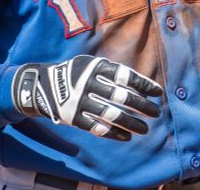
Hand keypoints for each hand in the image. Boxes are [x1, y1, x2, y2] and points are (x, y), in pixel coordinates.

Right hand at [14, 55, 163, 140]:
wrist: (42, 85)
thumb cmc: (76, 73)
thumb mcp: (90, 64)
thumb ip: (112, 71)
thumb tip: (142, 83)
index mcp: (95, 67)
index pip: (125, 76)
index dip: (143, 85)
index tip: (158, 93)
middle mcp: (87, 83)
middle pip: (121, 97)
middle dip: (141, 106)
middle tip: (155, 113)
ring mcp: (79, 101)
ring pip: (111, 114)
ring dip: (131, 123)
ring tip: (144, 129)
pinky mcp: (73, 117)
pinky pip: (97, 127)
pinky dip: (113, 133)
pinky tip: (126, 136)